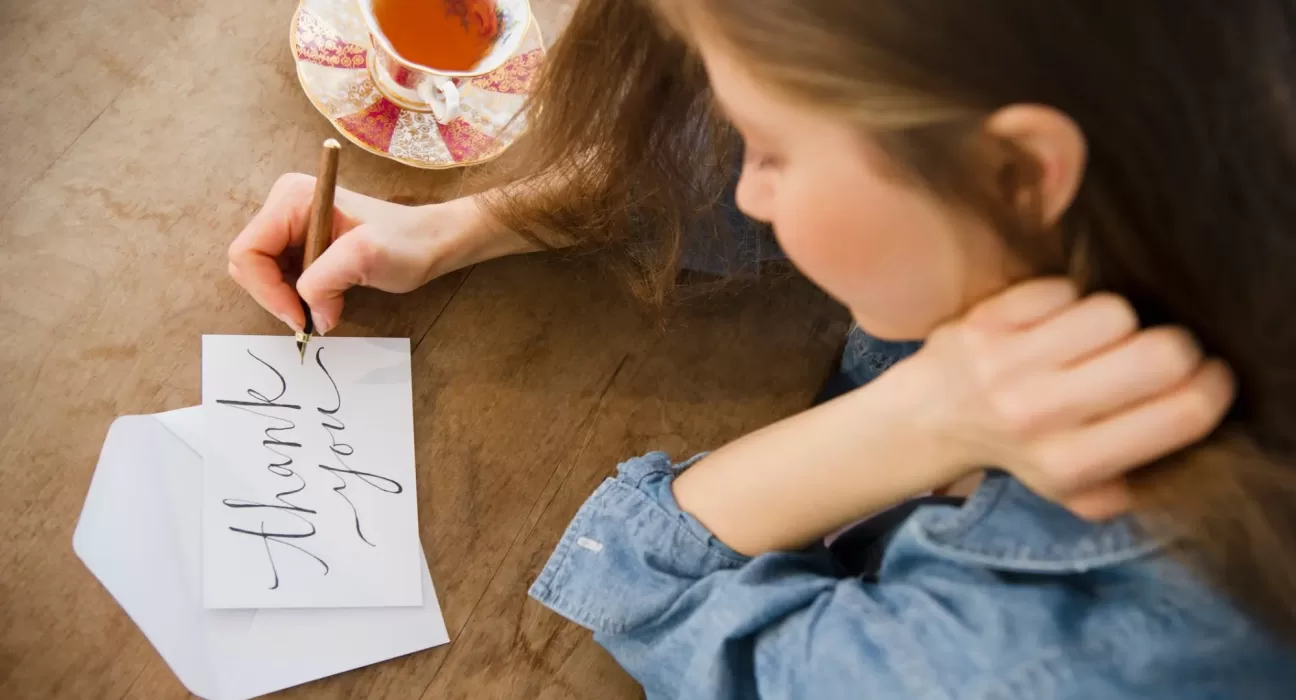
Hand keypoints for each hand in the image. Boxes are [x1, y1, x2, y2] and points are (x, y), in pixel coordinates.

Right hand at [228, 174, 531, 333]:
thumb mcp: (366, 257)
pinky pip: (281, 277)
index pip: (248, 252)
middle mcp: (285, 207)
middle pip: (250, 264)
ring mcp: (292, 225)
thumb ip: (324, 281)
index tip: (300, 317)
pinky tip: (326, 300)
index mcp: (292, 199)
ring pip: (263, 274)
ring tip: (326, 307)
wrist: (432, 242)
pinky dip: (297, 297)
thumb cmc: (407, 243)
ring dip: (288, 299)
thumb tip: (309, 315)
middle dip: (276, 297)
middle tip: (312, 319)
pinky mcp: (302, 243)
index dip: (266, 291)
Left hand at [906, 279, 1235, 519]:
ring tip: (1098, 343)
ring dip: (1118, 324)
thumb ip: (1139, 479)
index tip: (1208, 378)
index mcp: (1071, 465)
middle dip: (1178, 348)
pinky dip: (1070, 302)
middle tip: (1161, 356)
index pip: (1183, 413)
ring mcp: (1008, 365)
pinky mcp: (986, 322)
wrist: (930, 419)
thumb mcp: (1077, 492)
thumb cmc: (1018, 451)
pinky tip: (1055, 325)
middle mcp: (1039, 416)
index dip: (1215, 386)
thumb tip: (1199, 435)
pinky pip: (1065, 289)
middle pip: (1161, 353)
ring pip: (1116, 313)